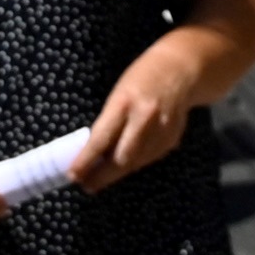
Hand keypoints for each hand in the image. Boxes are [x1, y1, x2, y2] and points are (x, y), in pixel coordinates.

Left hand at [70, 49, 202, 191]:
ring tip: (101, 177)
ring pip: (136, 163)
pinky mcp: (173, 139)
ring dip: (117, 173)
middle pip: (121, 159)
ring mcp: (162, 131)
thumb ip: (109, 122)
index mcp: (124, 103)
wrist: (181, 69)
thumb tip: (93, 152)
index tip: (72, 176)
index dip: (85, 161)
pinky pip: (149, 158)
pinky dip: (135, 162)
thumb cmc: (142, 79)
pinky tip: (127, 161)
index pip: (101, 140)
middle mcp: (144, 119)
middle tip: (86, 185)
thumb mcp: (118, 95)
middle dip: (102, 176)